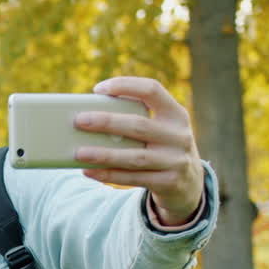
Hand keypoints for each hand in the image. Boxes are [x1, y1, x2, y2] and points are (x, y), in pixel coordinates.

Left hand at [73, 77, 205, 224]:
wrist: (189, 183)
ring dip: (104, 154)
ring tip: (79, 152)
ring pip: (135, 157)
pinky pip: (134, 178)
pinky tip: (89, 171)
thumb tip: (86, 119)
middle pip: (139, 125)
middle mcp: (179, 135)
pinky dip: (109, 175)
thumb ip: (134, 121)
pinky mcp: (169, 182)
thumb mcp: (160, 130)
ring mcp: (177, 160)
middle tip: (79, 120)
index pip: (152, 90)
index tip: (98, 89)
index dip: (125, 85)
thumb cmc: (160, 148)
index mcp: (176, 114)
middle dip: (107, 122)